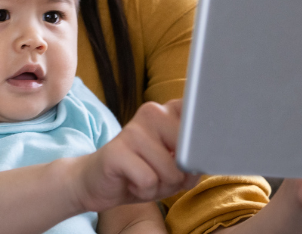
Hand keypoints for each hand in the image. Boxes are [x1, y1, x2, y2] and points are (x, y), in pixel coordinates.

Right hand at [69, 100, 199, 213]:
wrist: (98, 180)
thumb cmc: (143, 171)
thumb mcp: (175, 166)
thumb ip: (192, 159)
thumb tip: (198, 161)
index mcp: (168, 110)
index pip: (200, 120)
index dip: (203, 145)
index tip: (195, 156)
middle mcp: (152, 112)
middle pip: (189, 154)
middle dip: (180, 176)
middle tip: (161, 174)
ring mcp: (133, 129)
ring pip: (171, 171)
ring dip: (161, 186)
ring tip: (144, 178)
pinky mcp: (117, 150)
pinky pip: (149, 180)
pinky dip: (144, 190)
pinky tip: (131, 181)